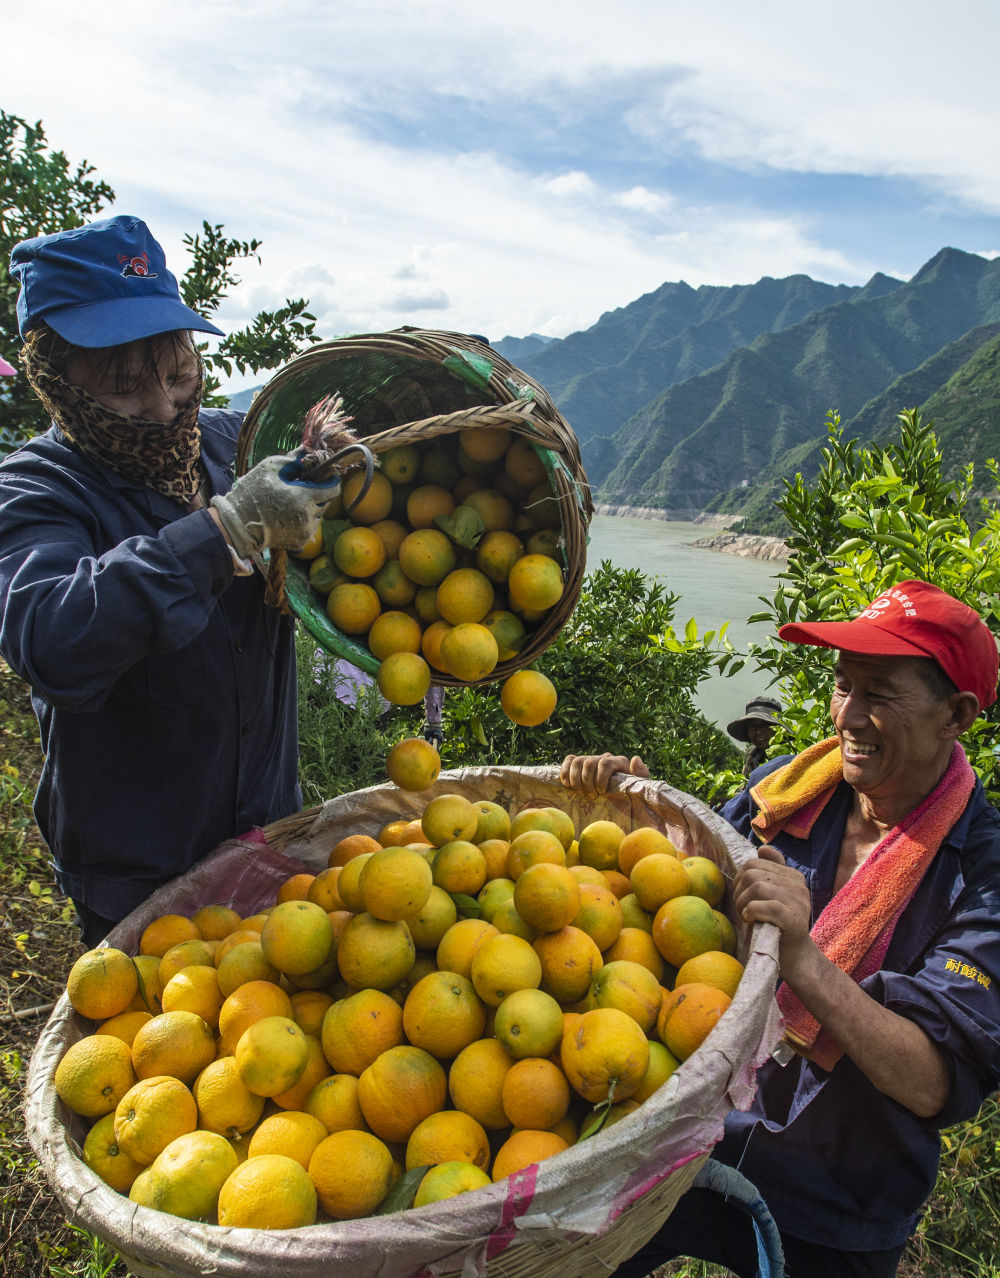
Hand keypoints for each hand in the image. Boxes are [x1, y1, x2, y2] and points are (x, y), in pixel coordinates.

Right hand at [210, 452, 342, 558]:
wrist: (238, 524)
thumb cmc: (252, 492)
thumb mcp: (270, 468)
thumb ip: (294, 459)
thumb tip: (308, 450)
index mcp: (303, 497)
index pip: (332, 489)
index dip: (330, 480)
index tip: (324, 476)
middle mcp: (308, 517)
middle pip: (326, 502)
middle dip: (317, 493)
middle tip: (300, 488)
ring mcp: (305, 532)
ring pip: (318, 515)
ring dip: (311, 507)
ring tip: (291, 502)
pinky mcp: (300, 542)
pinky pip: (310, 528)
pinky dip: (304, 520)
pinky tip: (288, 515)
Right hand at [559, 753, 649, 792]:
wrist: (620, 794)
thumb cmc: (630, 792)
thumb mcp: (638, 786)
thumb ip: (641, 773)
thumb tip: (635, 759)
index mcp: (619, 762)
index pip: (605, 763)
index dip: (600, 778)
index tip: (602, 792)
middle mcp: (604, 757)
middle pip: (589, 763)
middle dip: (587, 782)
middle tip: (591, 796)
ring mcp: (591, 759)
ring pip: (577, 762)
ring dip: (576, 780)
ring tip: (581, 792)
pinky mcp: (579, 762)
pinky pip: (569, 760)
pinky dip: (565, 772)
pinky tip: (567, 785)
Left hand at [733, 844, 813, 975]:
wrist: (794, 957)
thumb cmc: (777, 925)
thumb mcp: (773, 895)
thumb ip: (770, 872)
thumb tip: (763, 849)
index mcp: (793, 876)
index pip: (755, 863)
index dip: (740, 879)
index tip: (743, 896)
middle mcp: (799, 886)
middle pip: (753, 874)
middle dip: (739, 891)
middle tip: (742, 908)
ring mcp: (799, 902)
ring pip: (758, 887)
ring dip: (743, 902)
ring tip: (746, 914)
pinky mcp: (795, 920)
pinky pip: (767, 906)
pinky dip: (752, 911)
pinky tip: (750, 919)